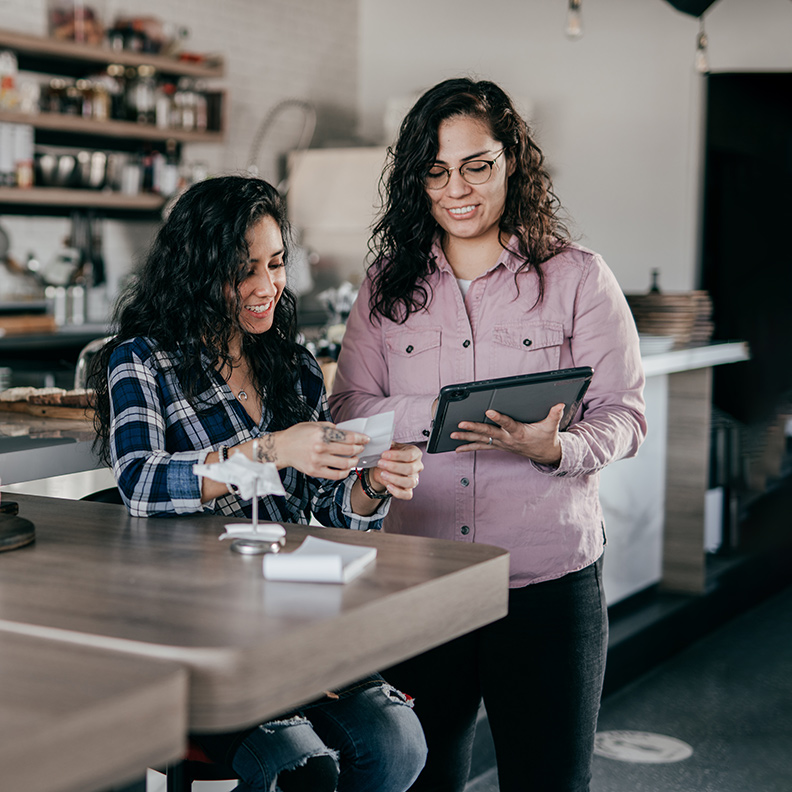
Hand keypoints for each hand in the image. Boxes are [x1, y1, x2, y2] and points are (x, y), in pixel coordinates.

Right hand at [250, 422, 369, 479]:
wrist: (281, 448)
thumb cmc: (297, 435)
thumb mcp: (313, 424)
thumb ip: (330, 427)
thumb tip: (345, 432)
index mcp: (321, 434)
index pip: (347, 437)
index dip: (360, 438)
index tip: (366, 439)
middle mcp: (320, 447)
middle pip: (348, 450)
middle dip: (359, 449)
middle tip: (361, 448)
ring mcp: (317, 461)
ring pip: (344, 464)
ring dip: (354, 461)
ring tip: (355, 458)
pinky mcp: (315, 471)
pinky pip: (335, 475)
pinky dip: (344, 472)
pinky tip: (346, 468)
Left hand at [368, 442, 423, 499]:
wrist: (383, 467)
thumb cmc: (389, 456)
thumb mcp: (389, 448)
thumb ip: (388, 446)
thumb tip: (382, 444)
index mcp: (415, 453)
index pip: (410, 455)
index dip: (396, 455)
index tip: (384, 454)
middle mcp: (417, 466)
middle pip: (410, 468)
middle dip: (393, 466)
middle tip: (381, 463)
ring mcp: (414, 479)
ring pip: (410, 482)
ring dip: (395, 478)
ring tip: (383, 474)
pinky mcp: (409, 490)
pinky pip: (407, 494)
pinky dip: (397, 492)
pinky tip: (388, 486)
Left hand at [451, 403, 564, 465]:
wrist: (545, 455)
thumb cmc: (546, 438)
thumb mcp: (551, 426)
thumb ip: (554, 414)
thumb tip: (559, 404)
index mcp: (519, 432)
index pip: (507, 424)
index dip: (498, 418)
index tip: (488, 411)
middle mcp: (508, 439)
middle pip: (488, 433)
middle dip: (473, 428)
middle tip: (460, 423)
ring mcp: (502, 444)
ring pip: (481, 441)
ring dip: (466, 438)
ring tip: (453, 435)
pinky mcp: (499, 446)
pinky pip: (482, 447)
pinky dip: (469, 447)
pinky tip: (457, 448)